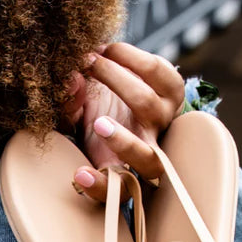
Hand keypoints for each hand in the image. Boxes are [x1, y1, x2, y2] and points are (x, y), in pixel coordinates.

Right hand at [61, 43, 184, 203]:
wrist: (118, 87)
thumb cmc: (92, 111)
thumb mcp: (73, 117)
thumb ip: (67, 107)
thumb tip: (72, 80)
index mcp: (120, 166)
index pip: (118, 192)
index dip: (101, 188)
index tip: (79, 175)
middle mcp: (148, 147)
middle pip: (149, 160)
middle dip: (124, 143)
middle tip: (98, 124)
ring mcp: (164, 118)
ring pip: (148, 106)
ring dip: (116, 80)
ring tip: (90, 60)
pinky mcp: (173, 89)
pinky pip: (159, 72)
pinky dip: (130, 57)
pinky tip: (109, 50)